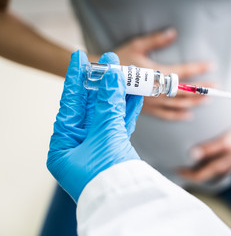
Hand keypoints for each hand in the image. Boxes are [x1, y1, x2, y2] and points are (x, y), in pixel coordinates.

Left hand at [47, 50, 142, 201]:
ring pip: (108, 113)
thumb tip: (111, 76)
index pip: (69, 103)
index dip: (75, 78)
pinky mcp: (115, 149)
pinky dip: (128, 110)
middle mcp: (78, 145)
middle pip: (90, 106)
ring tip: (125, 74)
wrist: (129, 205)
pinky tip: (135, 95)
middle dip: (100, 84)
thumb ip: (108, 105)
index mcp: (63, 145)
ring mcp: (98, 147)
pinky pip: (120, 124)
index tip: (79, 57)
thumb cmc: (107, 178)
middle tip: (108, 62)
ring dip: (118, 94)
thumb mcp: (105, 136)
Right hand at [114, 28, 212, 119]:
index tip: (211, 66)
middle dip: (201, 89)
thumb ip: (156, 40)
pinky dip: (177, 115)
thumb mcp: (136, 46)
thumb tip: (173, 33)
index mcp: (156, 73)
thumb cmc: (120, 60)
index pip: (182, 71)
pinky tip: (188, 115)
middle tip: (216, 88)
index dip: (198, 68)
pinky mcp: (147, 109)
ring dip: (193, 102)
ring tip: (207, 100)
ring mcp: (152, 101)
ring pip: (177, 104)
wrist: (103, 79)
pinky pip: (165, 115)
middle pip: (184, 91)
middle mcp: (156, 89)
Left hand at [179, 124, 230, 182]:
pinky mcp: (228, 160)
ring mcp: (225, 165)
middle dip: (189, 173)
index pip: (198, 176)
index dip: (185, 174)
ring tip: (185, 163)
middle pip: (201, 175)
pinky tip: (200, 157)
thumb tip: (192, 155)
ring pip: (206, 171)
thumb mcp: (224, 142)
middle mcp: (221, 169)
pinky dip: (203, 164)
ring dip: (196, 169)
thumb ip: (208, 149)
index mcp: (218, 167)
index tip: (175, 169)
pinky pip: (211, 165)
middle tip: (177, 167)